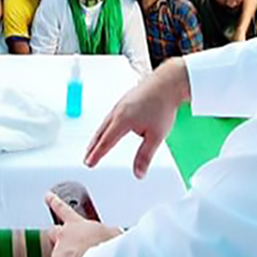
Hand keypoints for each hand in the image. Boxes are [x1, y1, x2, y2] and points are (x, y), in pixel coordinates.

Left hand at [45, 193, 121, 256]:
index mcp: (76, 224)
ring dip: (66, 253)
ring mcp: (59, 252)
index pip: (62, 208)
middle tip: (65, 242)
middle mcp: (63, 237)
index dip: (54, 202)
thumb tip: (116, 234)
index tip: (48, 196)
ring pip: (58, 252)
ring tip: (81, 255)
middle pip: (53, 231)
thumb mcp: (113, 234)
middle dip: (57, 235)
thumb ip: (110, 232)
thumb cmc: (105, 247)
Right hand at [85, 57, 189, 176]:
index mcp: (122, 120)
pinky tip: (109, 127)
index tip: (89, 163)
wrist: (168, 83)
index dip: (96, 154)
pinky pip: (110, 115)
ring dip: (98, 135)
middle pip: (101, 132)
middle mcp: (118, 111)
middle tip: (87, 157)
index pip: (106, 142)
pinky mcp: (125, 100)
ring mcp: (121, 104)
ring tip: (95, 144)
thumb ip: (145, 156)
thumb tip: (139, 172)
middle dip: (93, 146)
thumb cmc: (163, 105)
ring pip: (105, 123)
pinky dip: (105, 125)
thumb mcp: (156, 136)